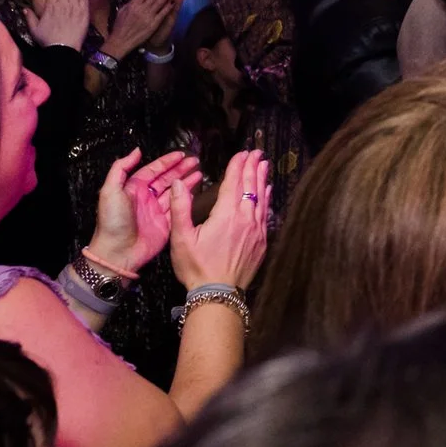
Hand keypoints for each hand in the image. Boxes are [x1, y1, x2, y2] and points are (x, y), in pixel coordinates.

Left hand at [88, 149, 201, 274]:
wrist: (117, 252)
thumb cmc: (112, 222)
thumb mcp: (110, 191)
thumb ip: (121, 168)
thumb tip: (136, 151)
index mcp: (133, 189)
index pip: (153, 170)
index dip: (167, 162)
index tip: (180, 154)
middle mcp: (146, 199)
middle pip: (166, 179)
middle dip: (180, 169)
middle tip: (194, 161)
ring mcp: (156, 212)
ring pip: (174, 193)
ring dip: (186, 182)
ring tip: (199, 173)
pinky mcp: (164, 225)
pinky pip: (178, 209)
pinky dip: (186, 200)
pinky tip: (194, 192)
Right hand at [101, 0, 180, 60]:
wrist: (121, 41)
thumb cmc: (120, 25)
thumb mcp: (123, 9)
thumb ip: (132, 0)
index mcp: (133, 4)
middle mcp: (142, 8)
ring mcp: (149, 16)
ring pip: (161, 0)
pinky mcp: (154, 24)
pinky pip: (163, 12)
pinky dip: (170, 5)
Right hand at [169, 149, 270, 290]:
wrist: (218, 294)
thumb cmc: (196, 267)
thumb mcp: (181, 238)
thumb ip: (180, 208)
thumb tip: (178, 183)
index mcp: (226, 214)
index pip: (234, 182)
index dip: (237, 166)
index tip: (241, 152)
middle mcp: (245, 218)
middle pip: (250, 186)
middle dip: (252, 167)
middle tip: (256, 152)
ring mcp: (256, 230)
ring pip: (261, 198)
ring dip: (261, 180)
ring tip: (264, 165)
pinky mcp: (261, 242)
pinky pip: (265, 214)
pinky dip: (266, 199)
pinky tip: (267, 192)